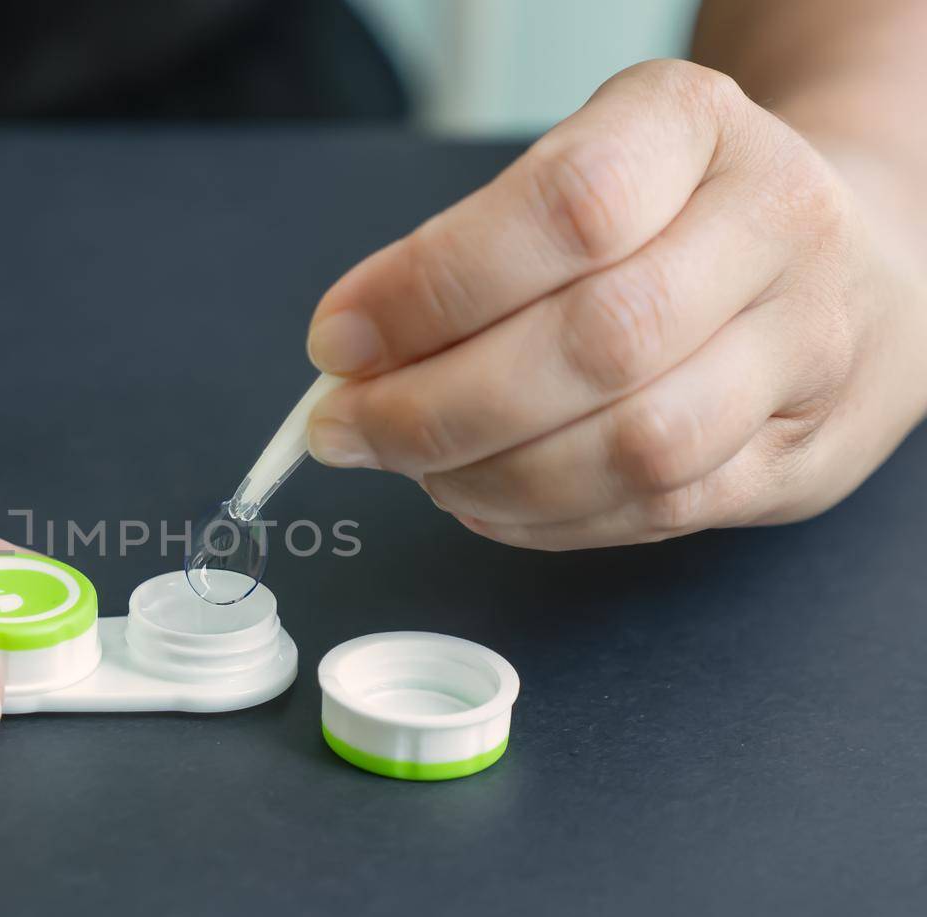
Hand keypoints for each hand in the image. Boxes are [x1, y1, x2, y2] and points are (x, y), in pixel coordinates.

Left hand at [305, 60, 926, 549]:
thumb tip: (354, 358)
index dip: (433, 288)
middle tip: (348, 428)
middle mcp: (772, 228)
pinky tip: (482, 499)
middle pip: (597, 341)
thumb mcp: (583, 171)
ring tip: (416, 467)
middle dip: (437, 407)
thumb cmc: (676, 215)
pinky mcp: (798, 453)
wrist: (844, 264)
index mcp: (694, 129)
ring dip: (490, 475)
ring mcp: (804, 348)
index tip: (340, 342)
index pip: (566, 208)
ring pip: (637, 446)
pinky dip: (545, 521)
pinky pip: (660, 512)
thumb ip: (472, 251)